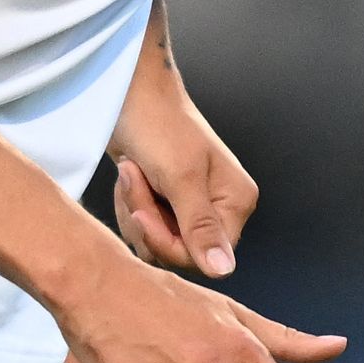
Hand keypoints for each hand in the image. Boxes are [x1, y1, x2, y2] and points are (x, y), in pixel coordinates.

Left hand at [109, 94, 257, 279]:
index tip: (141, 210)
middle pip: (178, 251)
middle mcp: (219, 208)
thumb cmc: (158, 123)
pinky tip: (128, 174)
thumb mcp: (181, 177)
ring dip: (134, 209)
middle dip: (147, 220)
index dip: (166, 241)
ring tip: (131, 171)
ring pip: (156, 241)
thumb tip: (224, 271)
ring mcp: (190, 206)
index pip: (204, 257)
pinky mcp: (165, 202)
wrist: (128, 92)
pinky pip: (144, 228)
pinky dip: (128, 204)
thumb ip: (200, 227)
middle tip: (135, 178)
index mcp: (235, 202)